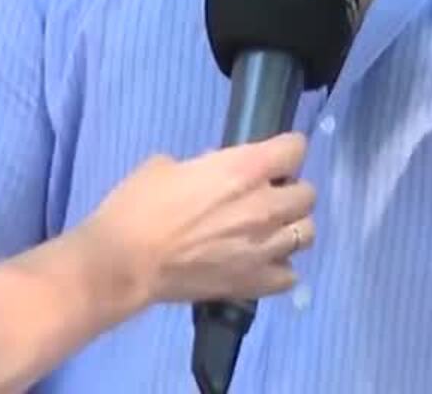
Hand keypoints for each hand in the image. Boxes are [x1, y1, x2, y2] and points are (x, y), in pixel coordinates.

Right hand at [75, 132, 316, 306]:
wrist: (124, 263)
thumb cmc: (138, 206)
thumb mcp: (168, 166)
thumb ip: (204, 166)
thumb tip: (216, 173)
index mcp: (244, 169)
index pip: (295, 148)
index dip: (286, 150)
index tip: (274, 156)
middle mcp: (264, 206)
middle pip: (308, 194)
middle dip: (291, 191)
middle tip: (269, 196)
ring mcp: (264, 248)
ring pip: (306, 234)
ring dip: (291, 228)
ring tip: (270, 231)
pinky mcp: (254, 283)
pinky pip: (290, 276)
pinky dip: (280, 268)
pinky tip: (261, 263)